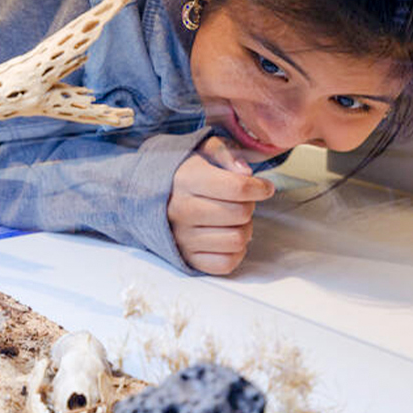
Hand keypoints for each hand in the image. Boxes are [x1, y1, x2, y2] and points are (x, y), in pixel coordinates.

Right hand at [167, 136, 274, 274]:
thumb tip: (246, 173)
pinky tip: (227, 236)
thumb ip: (226, 153)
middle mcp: (181, 210)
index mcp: (186, 180)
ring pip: (237, 239)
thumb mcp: (202, 150)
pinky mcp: (187, 257)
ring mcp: (183, 237)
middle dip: (249, 206)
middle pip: (241, 214)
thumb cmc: (184, 171)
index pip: (237, 188)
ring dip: (244, 229)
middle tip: (241, 201)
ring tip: (232, 219)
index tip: (264, 187)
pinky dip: (235, 252)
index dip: (260, 188)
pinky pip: (226, 263)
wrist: (148, 195)